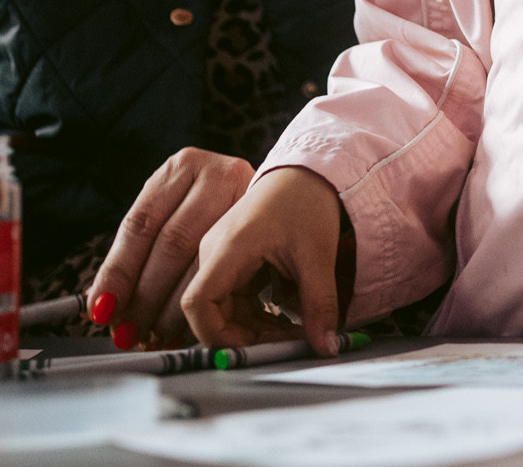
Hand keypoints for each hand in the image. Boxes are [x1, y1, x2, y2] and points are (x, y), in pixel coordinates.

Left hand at [90, 147, 254, 348]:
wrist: (290, 186)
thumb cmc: (215, 208)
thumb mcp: (176, 212)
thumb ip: (144, 252)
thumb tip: (101, 304)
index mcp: (181, 167)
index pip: (140, 224)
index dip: (119, 271)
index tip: (103, 309)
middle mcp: (216, 173)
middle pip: (173, 241)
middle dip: (147, 295)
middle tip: (131, 332)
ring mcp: (249, 197)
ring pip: (204, 258)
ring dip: (175, 306)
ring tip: (157, 336)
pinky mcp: (271, 230)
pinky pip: (233, 268)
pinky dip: (207, 300)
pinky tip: (193, 324)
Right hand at [182, 166, 346, 353]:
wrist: (308, 172)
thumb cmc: (307, 201)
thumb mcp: (318, 255)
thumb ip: (320, 304)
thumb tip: (325, 348)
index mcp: (227, 248)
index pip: (197, 303)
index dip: (217, 335)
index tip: (253, 349)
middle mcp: (215, 254)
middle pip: (212, 313)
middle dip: (248, 337)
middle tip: (289, 344)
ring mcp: (222, 258)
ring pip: (227, 311)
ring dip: (257, 328)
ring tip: (296, 329)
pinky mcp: (233, 262)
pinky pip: (237, 300)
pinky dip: (260, 315)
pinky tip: (288, 315)